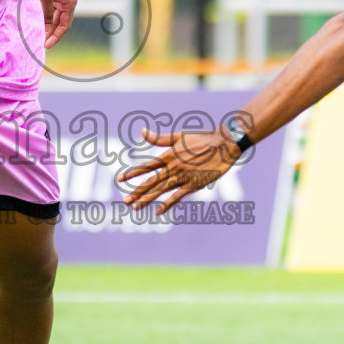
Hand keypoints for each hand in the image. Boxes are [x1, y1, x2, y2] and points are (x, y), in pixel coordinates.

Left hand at [34, 0, 75, 48]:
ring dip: (48, 26)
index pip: (64, 26)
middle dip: (51, 33)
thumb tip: (46, 29)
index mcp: (70, 3)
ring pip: (55, 17)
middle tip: (40, 43)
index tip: (46, 45)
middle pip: (60, 23)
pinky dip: (45, 18)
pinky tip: (38, 23)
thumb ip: (46, 14)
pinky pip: (51, 10)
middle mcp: (68, 2)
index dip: (56, 37)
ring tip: (38, 35)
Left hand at [119, 127, 241, 212]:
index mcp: (168, 155)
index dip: (132, 173)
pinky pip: (177, 197)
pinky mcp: (194, 184)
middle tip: (125, 201)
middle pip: (151, 182)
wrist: (223, 144)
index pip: (146, 166)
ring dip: (148, 199)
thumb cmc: (202, 138)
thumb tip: (142, 131)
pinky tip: (158, 211)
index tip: (119, 178)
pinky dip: (167, 204)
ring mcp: (183, 177)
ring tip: (136, 207)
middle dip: (137, 192)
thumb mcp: (179, 136)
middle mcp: (173, 167)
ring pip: (161, 191)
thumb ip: (159, 138)